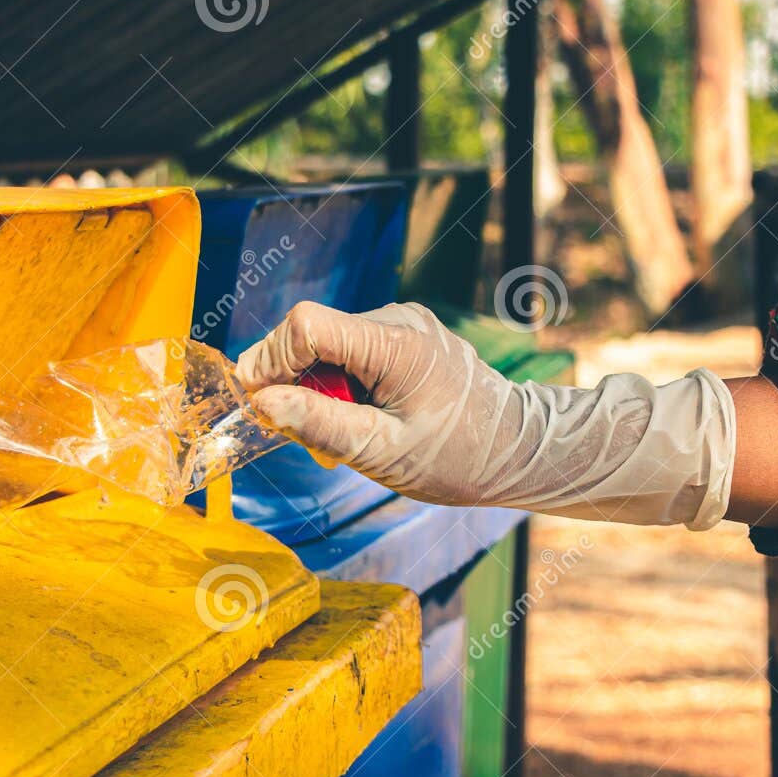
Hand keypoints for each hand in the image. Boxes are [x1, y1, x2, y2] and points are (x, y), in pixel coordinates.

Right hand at [236, 301, 737, 527]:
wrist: (516, 449)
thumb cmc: (456, 457)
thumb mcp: (381, 452)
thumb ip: (320, 424)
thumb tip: (261, 402)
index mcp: (394, 344)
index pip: (306, 324)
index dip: (272, 360)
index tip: (261, 403)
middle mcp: (397, 319)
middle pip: (311, 333)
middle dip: (295, 381)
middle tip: (308, 433)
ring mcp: (402, 323)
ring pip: (327, 343)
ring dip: (319, 386)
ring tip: (347, 431)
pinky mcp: (403, 335)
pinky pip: (350, 350)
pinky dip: (342, 383)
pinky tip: (364, 415)